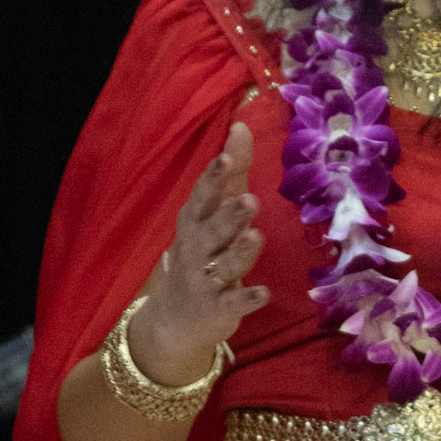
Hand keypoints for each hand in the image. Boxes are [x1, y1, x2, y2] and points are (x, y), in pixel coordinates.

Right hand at [132, 121, 267, 379]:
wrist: (177, 316)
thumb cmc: (204, 250)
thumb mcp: (215, 210)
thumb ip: (233, 171)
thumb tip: (241, 124)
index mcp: (196, 221)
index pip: (203, 196)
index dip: (213, 178)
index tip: (226, 158)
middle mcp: (197, 248)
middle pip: (213, 229)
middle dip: (229, 215)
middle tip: (249, 200)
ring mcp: (206, 279)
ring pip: (225, 263)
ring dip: (240, 251)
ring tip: (255, 236)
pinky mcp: (219, 308)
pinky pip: (234, 302)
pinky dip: (248, 299)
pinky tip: (263, 293)